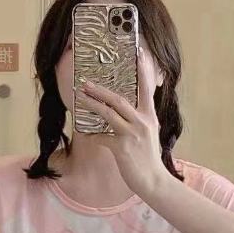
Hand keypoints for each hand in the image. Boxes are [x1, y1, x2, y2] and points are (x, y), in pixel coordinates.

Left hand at [78, 54, 167, 200]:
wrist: (153, 181)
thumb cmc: (149, 159)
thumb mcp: (149, 135)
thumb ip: (139, 121)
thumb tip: (123, 114)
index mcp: (149, 116)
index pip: (146, 88)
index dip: (142, 69)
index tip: (137, 51)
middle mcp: (141, 122)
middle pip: (118, 99)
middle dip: (100, 90)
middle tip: (86, 83)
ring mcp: (131, 135)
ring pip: (108, 113)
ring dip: (92, 104)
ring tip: (80, 97)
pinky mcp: (122, 148)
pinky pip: (101, 138)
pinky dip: (92, 136)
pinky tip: (85, 135)